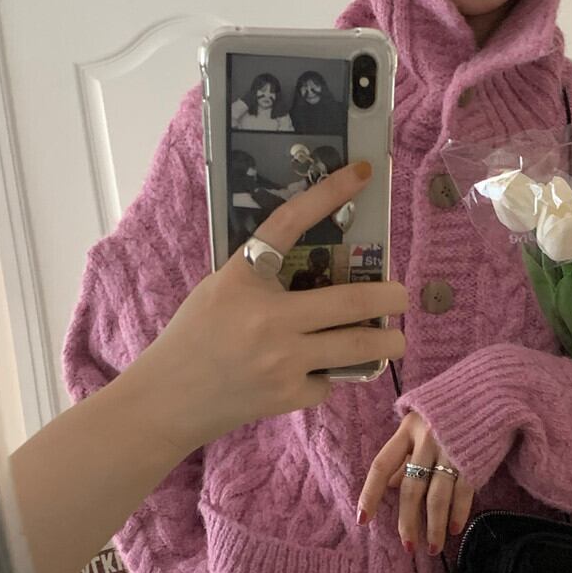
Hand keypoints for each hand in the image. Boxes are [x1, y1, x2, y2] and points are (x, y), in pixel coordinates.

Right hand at [125, 161, 406, 455]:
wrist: (169, 398)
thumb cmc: (196, 337)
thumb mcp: (222, 290)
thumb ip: (265, 278)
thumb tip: (326, 269)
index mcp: (244, 278)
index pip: (290, 223)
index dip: (329, 194)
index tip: (362, 174)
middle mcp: (268, 317)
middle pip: (352, 300)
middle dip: (391, 296)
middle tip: (402, 294)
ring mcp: (283, 359)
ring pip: (360, 346)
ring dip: (389, 342)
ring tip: (394, 338)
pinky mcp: (290, 393)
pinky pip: (330, 379)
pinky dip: (330, 375)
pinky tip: (314, 373)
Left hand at [358, 412, 474, 554]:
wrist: (491, 390)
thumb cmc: (449, 410)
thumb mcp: (420, 424)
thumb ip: (405, 453)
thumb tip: (389, 485)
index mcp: (407, 429)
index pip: (382, 465)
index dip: (370, 494)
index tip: (362, 520)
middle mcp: (427, 440)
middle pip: (411, 488)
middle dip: (408, 522)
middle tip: (408, 547)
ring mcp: (451, 450)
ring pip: (437, 496)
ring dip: (433, 526)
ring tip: (431, 547)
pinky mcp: (474, 458)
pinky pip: (463, 492)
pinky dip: (458, 513)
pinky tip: (453, 529)